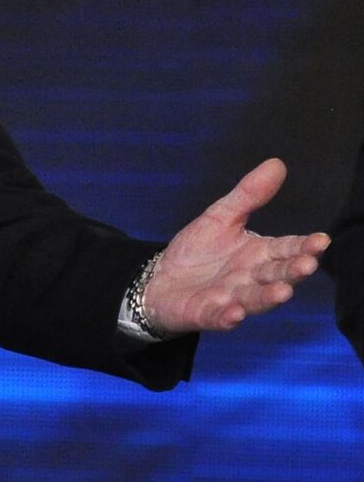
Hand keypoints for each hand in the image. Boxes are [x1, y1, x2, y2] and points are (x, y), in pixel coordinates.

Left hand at [143, 158, 329, 334]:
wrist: (160, 280)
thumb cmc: (198, 251)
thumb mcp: (221, 216)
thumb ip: (249, 195)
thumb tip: (276, 164)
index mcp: (259, 254)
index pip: (286, 249)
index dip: (304, 247)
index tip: (321, 241)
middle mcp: (251, 279)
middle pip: (276, 275)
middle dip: (292, 271)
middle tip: (306, 264)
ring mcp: (231, 299)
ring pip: (254, 300)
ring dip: (268, 297)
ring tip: (282, 292)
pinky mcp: (207, 314)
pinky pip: (219, 318)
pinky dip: (228, 317)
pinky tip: (234, 313)